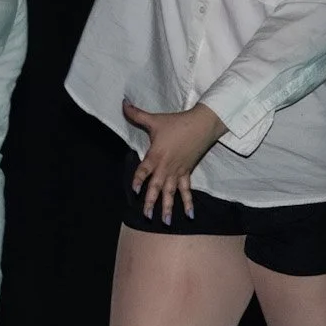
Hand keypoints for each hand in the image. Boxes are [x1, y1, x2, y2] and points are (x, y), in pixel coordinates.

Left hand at [124, 101, 224, 225]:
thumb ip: (136, 114)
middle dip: (151, 202)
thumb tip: (123, 103)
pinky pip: (187, 190)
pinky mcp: (187, 172)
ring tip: (165, 222)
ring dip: (168, 207)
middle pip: (157, 187)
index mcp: (156, 155)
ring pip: (171, 192)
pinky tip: (190, 215)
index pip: (144, 170)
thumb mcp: (154, 119)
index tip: (134, 190)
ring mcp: (178, 171)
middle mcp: (166, 167)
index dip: (138, 179)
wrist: (203, 125)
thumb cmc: (177, 123)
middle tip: (146, 216)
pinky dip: (188, 202)